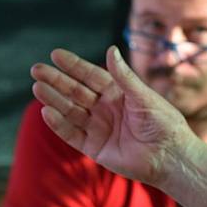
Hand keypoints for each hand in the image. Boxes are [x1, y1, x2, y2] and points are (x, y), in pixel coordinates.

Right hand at [31, 46, 191, 185]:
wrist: (169, 157)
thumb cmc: (163, 123)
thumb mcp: (144, 96)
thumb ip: (124, 77)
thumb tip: (111, 50)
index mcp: (118, 93)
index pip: (91, 76)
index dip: (73, 66)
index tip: (55, 54)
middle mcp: (105, 109)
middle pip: (76, 92)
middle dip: (56, 81)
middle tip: (36, 69)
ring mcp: (98, 128)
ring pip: (70, 111)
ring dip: (53, 99)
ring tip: (37, 87)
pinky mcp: (94, 148)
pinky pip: (72, 134)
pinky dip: (59, 124)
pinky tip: (47, 111)